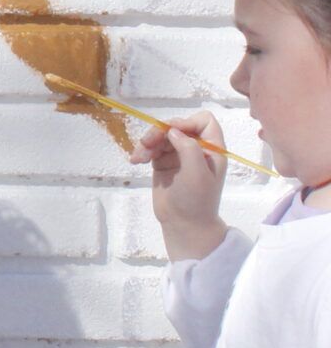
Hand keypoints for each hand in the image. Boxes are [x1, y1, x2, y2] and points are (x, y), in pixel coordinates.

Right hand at [128, 108, 230, 260]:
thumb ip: (189, 148)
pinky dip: (142, 151)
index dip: (188, 122)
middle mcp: (196, 150)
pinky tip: (135, 160)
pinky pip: (151, 148)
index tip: (173, 133)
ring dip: (148, 142)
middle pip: (177, 126)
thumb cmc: (196, 201)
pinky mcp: (163, 163)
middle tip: (148, 142)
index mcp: (212, 151)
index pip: (204, 122)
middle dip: (161, 131)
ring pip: (161, 135)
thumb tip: (173, 131)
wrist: (184, 225)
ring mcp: (179, 156)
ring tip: (139, 157)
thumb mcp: (197, 174)